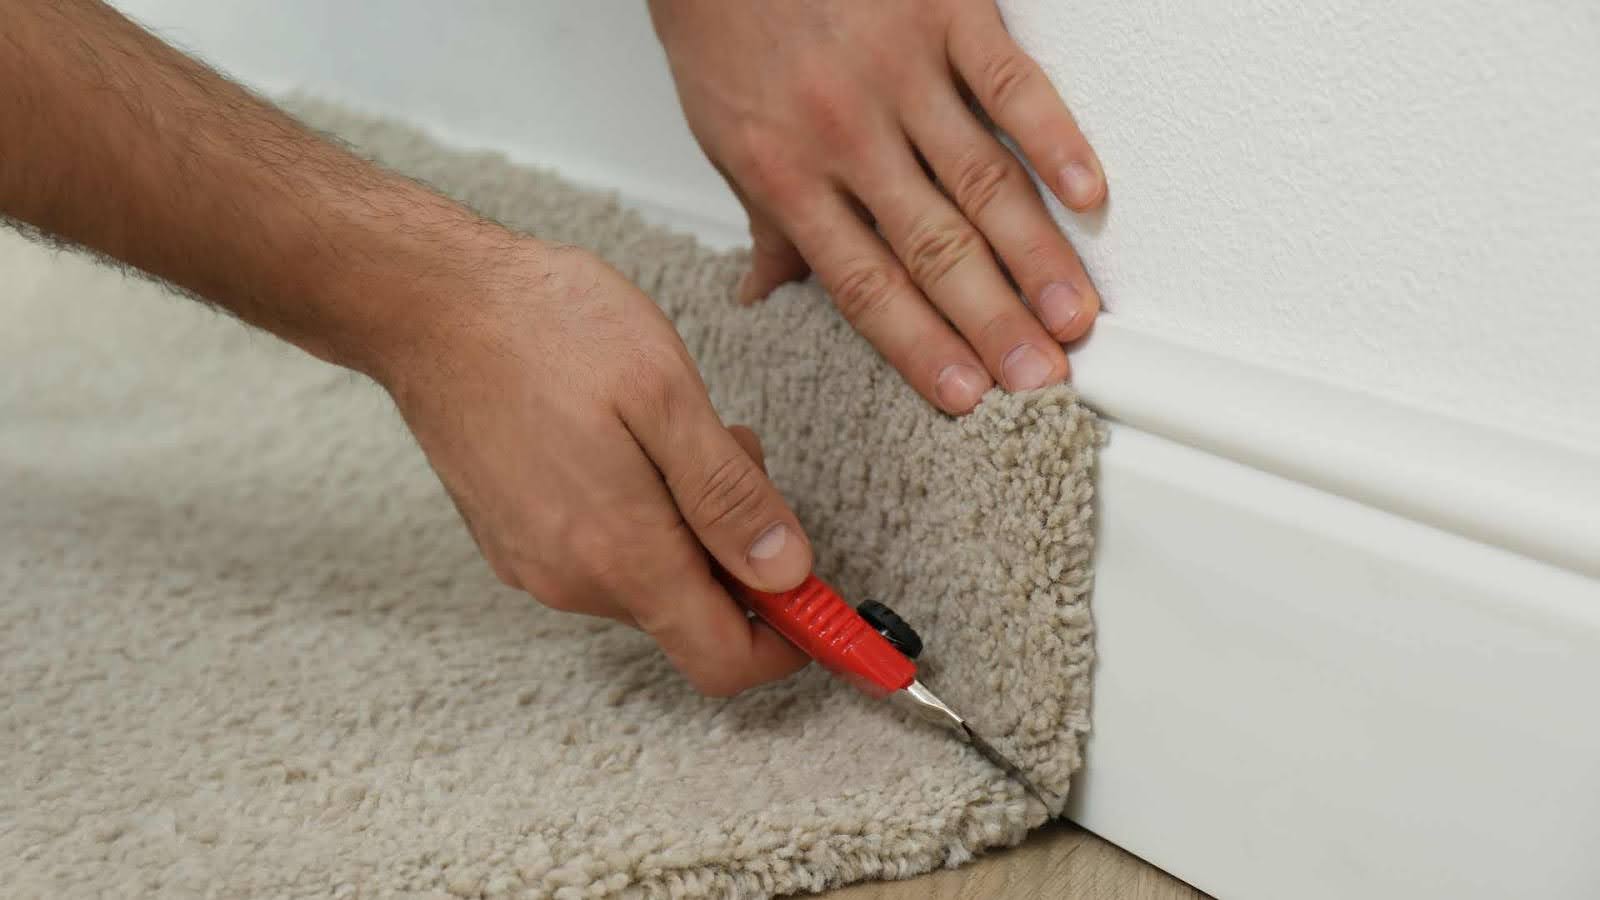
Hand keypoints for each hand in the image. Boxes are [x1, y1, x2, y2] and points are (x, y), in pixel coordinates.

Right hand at [378, 238, 812, 695]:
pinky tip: (629, 441)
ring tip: (676, 430)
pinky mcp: (513, 538)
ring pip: (650, 581)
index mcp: (620, 554)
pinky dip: (642, 518)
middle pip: (692, 617)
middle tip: (735, 453)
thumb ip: (728, 496)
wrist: (427, 303)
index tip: (824, 597)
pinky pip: (604, 556)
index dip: (791, 640)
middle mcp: (572, 580)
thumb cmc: (545, 329)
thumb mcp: (665, 396)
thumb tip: (788, 573)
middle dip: (739, 555)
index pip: (724, 659)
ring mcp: (534, 563)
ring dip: (690, 527)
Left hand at [650, 0, 1105, 413]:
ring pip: (980, 181)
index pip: (863, 284)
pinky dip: (1054, 136)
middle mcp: (842, 132)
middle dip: (990, 323)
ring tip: (1073, 315)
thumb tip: (764, 293)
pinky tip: (1087, 191)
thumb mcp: (723, 136)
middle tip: (1039, 377)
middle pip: (932, 248)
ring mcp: (897, 72)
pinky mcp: (942, 11)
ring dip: (1035, 255)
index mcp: (785, 174)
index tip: (965, 394)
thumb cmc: (722, 26)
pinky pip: (1009, 82)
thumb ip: (763, 218)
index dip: (919, 345)